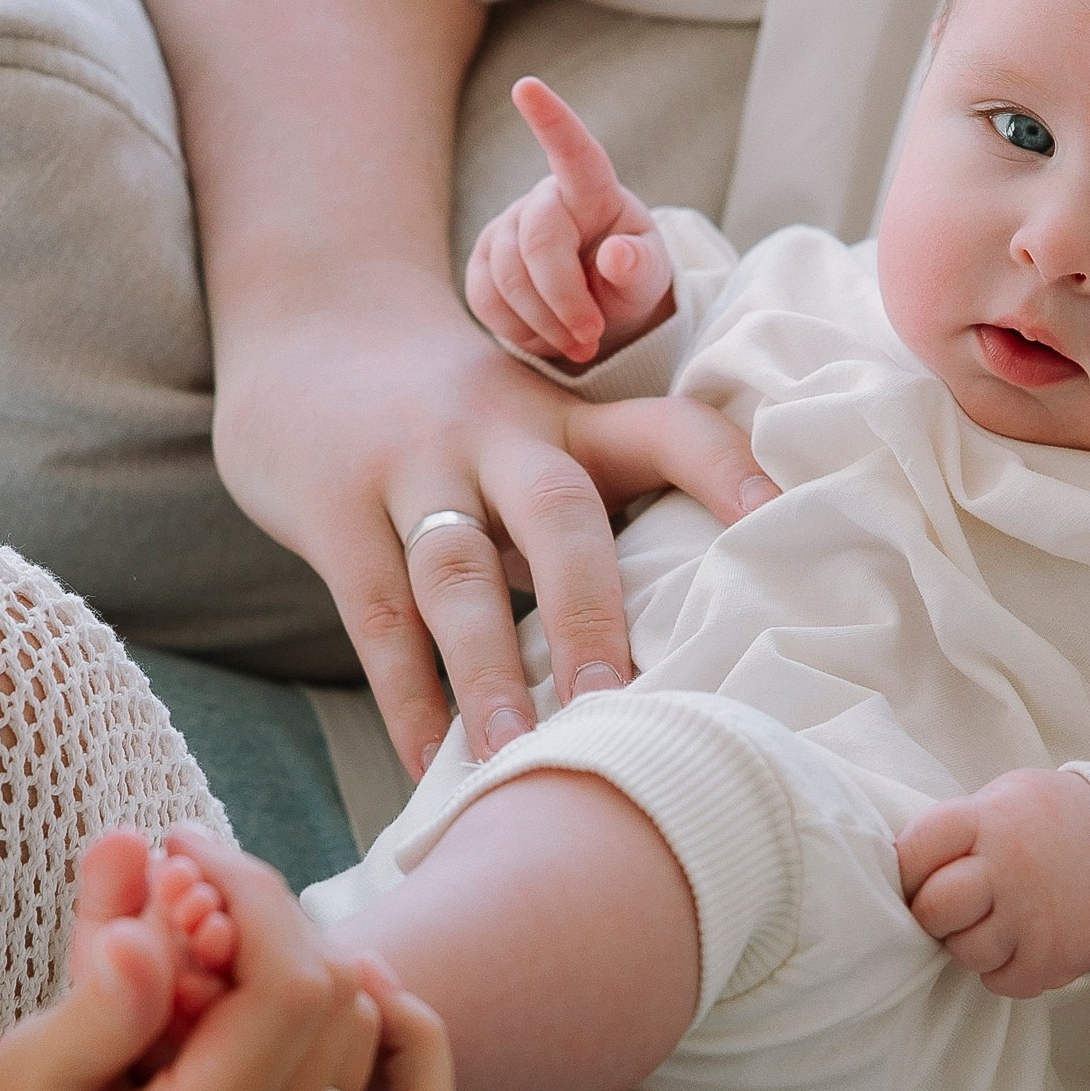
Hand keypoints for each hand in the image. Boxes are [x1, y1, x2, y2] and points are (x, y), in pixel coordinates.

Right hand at [0, 824, 455, 1090]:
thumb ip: (90, 1000)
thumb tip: (149, 893)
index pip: (285, 989)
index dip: (246, 891)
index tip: (179, 849)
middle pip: (333, 996)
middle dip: (263, 914)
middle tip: (177, 887)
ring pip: (372, 1033)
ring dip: (305, 961)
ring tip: (211, 949)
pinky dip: (402, 1038)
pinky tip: (347, 991)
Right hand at [212, 282, 769, 780]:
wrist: (308, 324)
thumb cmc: (448, 414)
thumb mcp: (528, 425)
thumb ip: (588, 506)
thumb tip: (681, 635)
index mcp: (564, 418)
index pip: (664, 429)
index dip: (725, 467)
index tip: (781, 520)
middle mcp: (495, 434)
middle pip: (558, 515)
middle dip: (590, 614)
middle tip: (618, 703)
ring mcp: (409, 470)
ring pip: (456, 577)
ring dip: (488, 673)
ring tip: (515, 756)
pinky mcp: (334, 511)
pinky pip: (375, 617)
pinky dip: (406, 700)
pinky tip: (429, 767)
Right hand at [466, 77, 675, 366]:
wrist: (597, 311)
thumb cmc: (628, 281)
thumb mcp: (648, 279)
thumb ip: (639, 269)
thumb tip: (616, 257)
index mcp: (593, 190)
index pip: (574, 152)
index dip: (551, 120)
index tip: (527, 86)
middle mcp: (543, 199)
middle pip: (537, 245)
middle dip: (563, 301)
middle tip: (591, 340)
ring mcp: (505, 229)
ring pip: (507, 280)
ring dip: (545, 324)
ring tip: (579, 343)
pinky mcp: (481, 264)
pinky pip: (485, 301)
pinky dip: (519, 331)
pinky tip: (546, 335)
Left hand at [897, 768, 1089, 998]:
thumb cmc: (1049, 822)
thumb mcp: (1002, 799)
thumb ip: (957, 830)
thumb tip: (900, 870)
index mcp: (988, 820)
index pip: (914, 852)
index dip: (907, 871)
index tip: (919, 877)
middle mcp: (1010, 866)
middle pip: (934, 910)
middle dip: (934, 913)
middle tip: (954, 906)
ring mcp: (1035, 914)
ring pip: (966, 952)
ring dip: (971, 943)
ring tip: (995, 921)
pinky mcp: (1057, 955)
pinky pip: (1002, 981)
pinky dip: (1004, 969)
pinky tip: (1020, 942)